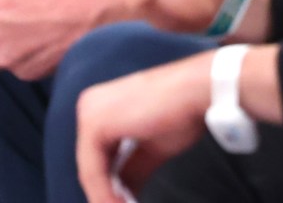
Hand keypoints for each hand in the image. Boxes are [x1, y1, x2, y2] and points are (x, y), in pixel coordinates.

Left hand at [76, 51, 213, 202]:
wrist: (194, 91)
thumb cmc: (179, 114)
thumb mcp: (149, 149)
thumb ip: (131, 170)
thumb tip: (123, 195)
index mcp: (98, 107)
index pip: (95, 157)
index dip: (106, 189)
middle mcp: (88, 106)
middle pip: (90, 164)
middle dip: (104, 195)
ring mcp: (89, 112)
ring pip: (89, 170)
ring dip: (104, 199)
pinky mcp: (94, 123)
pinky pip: (92, 170)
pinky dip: (104, 194)